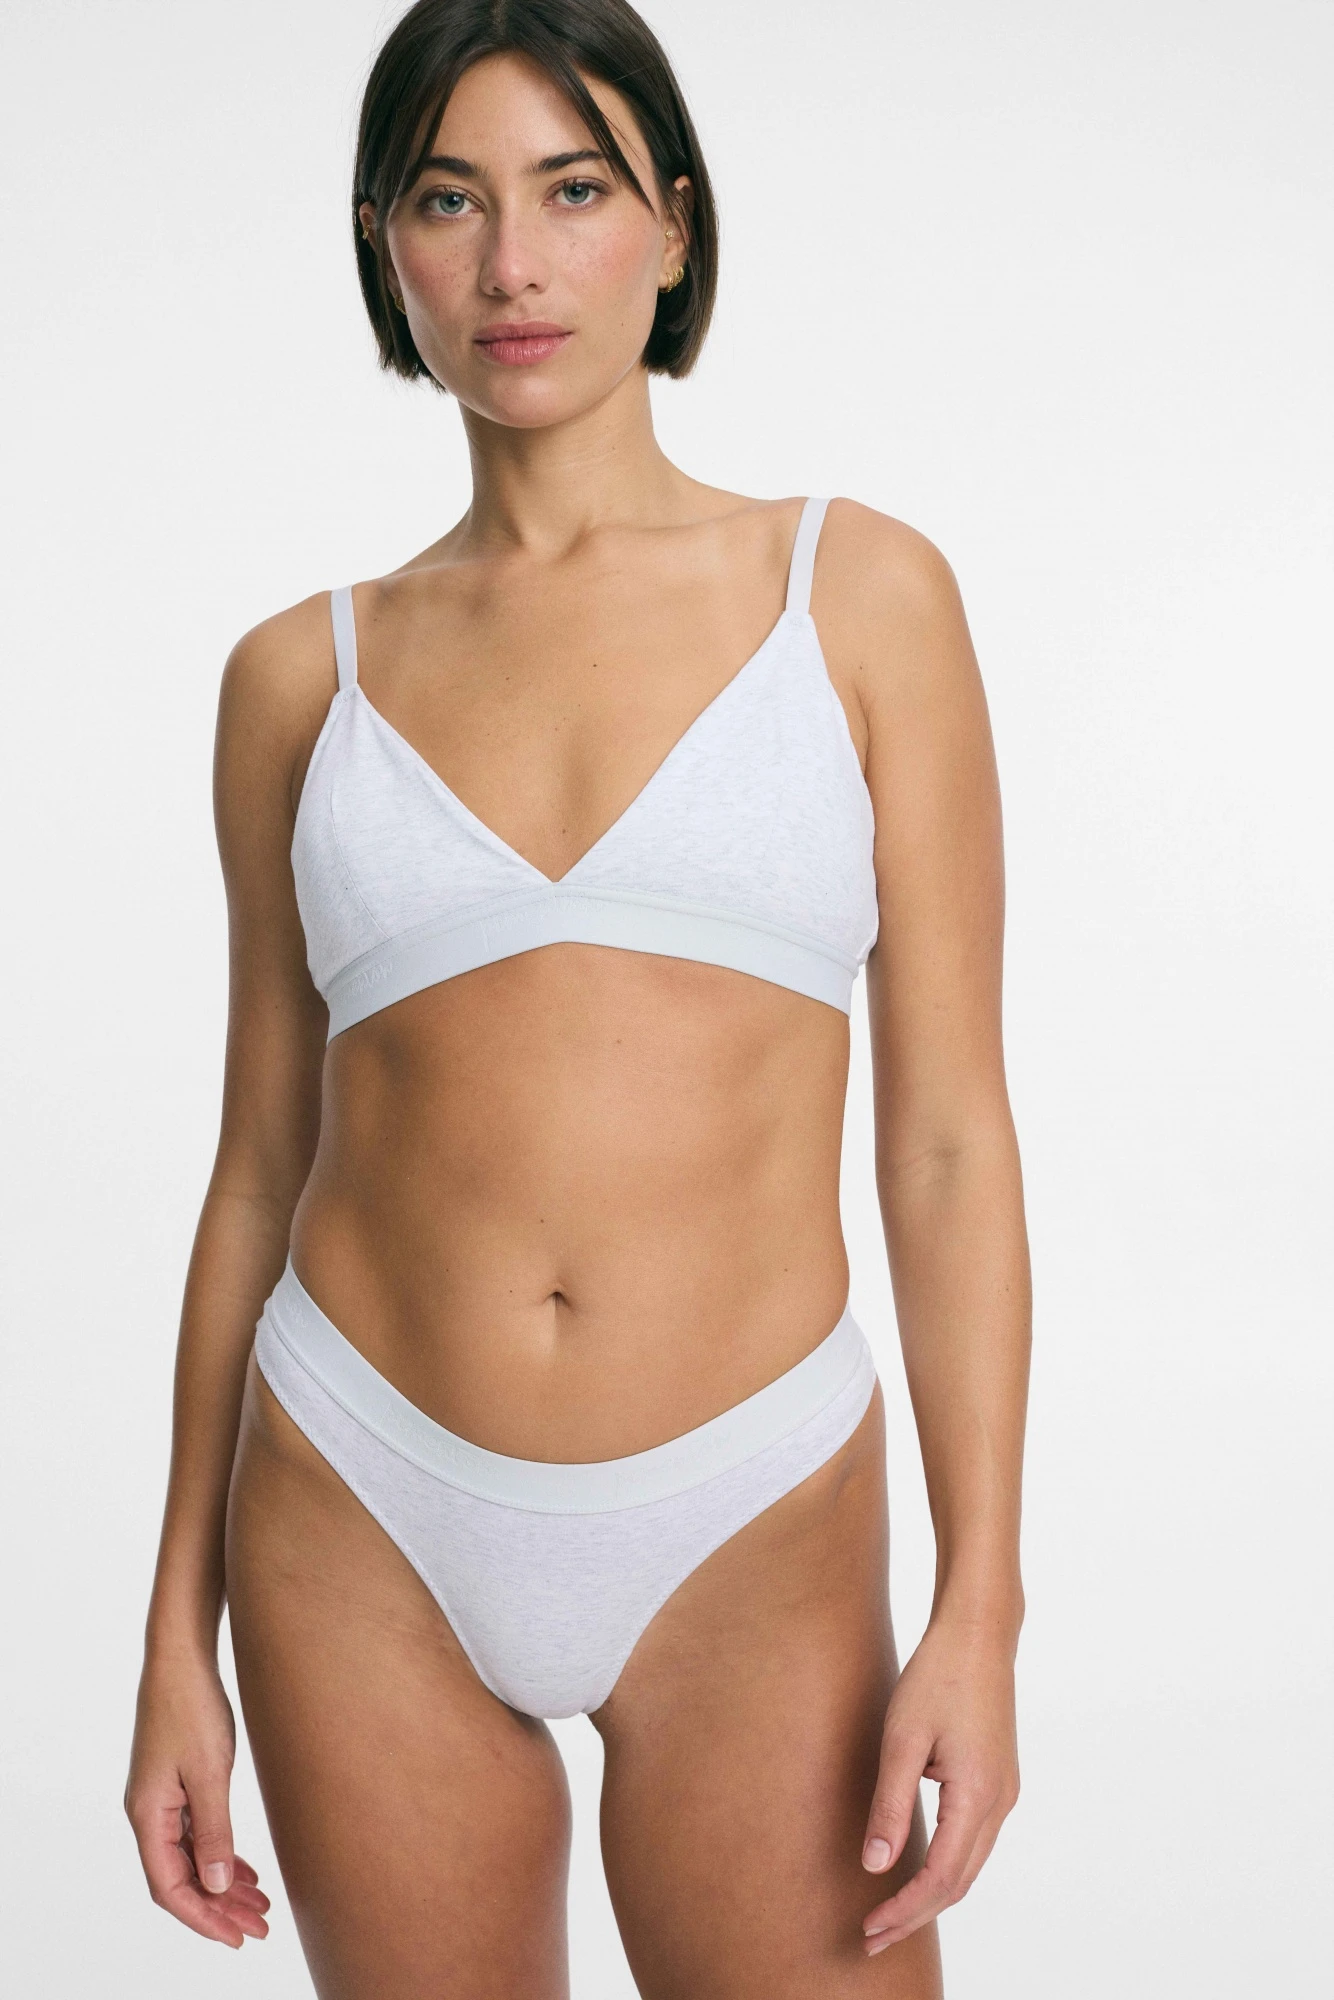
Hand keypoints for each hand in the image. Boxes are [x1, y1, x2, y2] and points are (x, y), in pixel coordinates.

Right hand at [125, 1649, 270, 1948]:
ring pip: (191, 1857)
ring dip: (223, 1883)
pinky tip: (244, 1869)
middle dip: (219, 1908)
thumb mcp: (210, 1772)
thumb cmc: (193, 1707)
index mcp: (147, 1815)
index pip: (170, 1887)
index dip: (203, 1918)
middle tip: (260, 1928)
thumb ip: (214, 1830)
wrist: (182, 1656)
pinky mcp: (176, 1784)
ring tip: (261, 1905)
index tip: (237, 1937)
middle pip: (181, 1878)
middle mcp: (148, 1813)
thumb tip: (216, 1886)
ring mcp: (161, 1799)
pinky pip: (196, 1834)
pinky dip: (220, 1854)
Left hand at [859, 1613, 1019, 1953]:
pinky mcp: (999, 1780)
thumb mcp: (902, 1738)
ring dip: (931, 1895)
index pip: (941, 1877)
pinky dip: (946, 1867)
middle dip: (915, 1915)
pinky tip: (918, 1869)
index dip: (904, 1910)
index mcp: (978, 1795)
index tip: (869, 1928)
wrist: (979, 1634)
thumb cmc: (938, 1676)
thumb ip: (890, 1804)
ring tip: (889, 1914)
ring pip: (970, 1866)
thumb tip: (876, 1865)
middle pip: (960, 1882)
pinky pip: (974, 1842)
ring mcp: (1004, 1792)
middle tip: (872, 1937)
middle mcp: (1000, 1802)